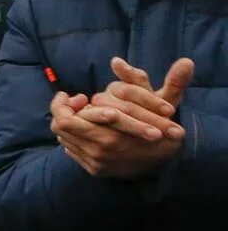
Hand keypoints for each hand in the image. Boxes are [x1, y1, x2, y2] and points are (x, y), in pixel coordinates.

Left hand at [51, 57, 193, 178]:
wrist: (169, 160)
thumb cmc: (160, 124)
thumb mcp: (153, 99)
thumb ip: (135, 79)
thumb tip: (116, 60)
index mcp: (109, 135)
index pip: (64, 120)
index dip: (62, 105)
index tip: (73, 95)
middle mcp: (99, 152)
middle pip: (60, 129)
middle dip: (64, 112)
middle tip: (78, 102)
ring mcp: (96, 163)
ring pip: (64, 139)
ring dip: (70, 124)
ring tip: (84, 114)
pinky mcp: (95, 171)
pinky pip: (72, 151)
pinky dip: (75, 137)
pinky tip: (88, 129)